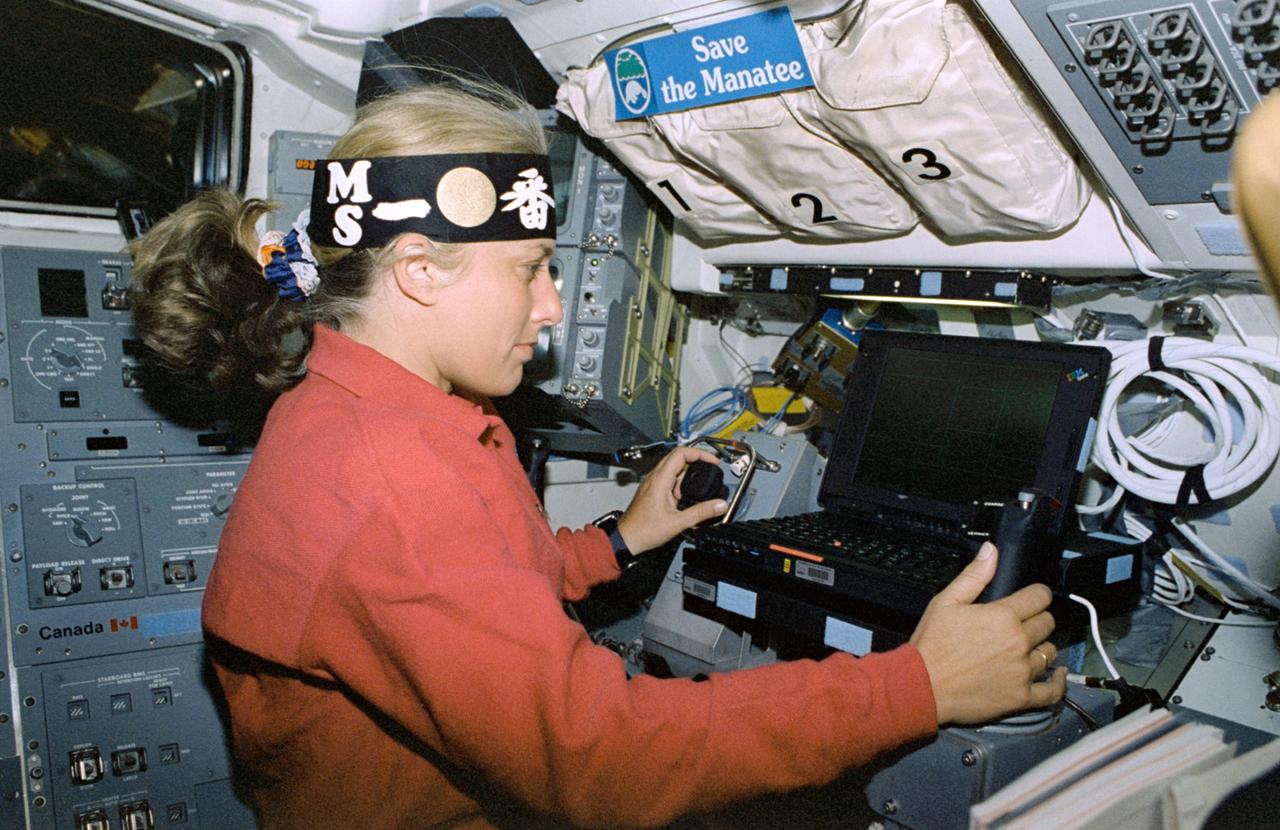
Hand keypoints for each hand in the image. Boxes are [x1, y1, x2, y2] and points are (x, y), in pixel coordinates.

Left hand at [615, 446, 728, 553]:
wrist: (627, 539)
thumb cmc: (644, 530)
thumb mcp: (678, 522)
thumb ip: (701, 513)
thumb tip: (720, 505)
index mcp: (660, 479)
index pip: (681, 453)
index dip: (700, 454)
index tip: (713, 461)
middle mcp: (655, 477)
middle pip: (678, 457)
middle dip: (697, 460)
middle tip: (711, 467)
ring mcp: (652, 483)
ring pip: (674, 468)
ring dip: (688, 474)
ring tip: (700, 486)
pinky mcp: (652, 490)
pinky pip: (669, 479)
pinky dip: (681, 483)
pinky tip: (686, 497)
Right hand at [910, 542, 1065, 725]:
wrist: (922, 686)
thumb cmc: (932, 644)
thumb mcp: (946, 602)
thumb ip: (974, 576)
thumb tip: (991, 551)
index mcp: (1003, 616)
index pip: (1039, 597)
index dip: (1037, 594)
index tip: (1032, 598)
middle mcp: (1019, 642)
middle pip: (1047, 623)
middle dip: (1037, 619)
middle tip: (1022, 623)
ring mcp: (1022, 671)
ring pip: (1050, 653)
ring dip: (1040, 647)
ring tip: (1027, 648)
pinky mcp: (1021, 696)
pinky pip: (1052, 690)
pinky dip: (1058, 682)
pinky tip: (1058, 673)